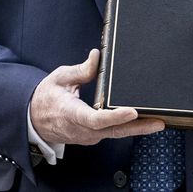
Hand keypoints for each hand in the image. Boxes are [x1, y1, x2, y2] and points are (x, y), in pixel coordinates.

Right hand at [29, 49, 164, 144]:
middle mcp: (82, 130)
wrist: (33, 120)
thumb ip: (80, 70)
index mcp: (71, 114)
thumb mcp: (60, 78)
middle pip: (113, 131)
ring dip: (137, 129)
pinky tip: (144, 120)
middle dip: (138, 128)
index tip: (133, 111)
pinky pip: (113, 133)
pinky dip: (128, 128)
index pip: (96, 119)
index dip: (115, 116)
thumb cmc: (47, 97)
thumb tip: (98, 56)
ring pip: (115, 134)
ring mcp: (88, 136)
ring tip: (158, 120)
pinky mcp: (93, 136)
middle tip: (159, 121)